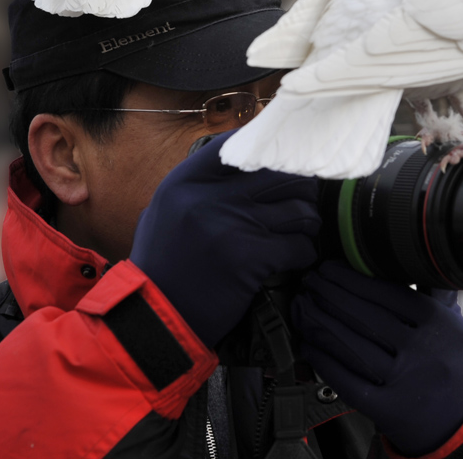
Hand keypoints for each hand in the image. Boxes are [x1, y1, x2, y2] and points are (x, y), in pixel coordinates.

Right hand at [130, 130, 319, 348]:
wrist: (155, 318)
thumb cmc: (162, 265)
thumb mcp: (164, 211)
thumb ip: (198, 185)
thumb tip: (241, 160)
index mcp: (185, 181)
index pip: (241, 144)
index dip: (268, 149)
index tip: (281, 159)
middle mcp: (210, 196)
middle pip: (281, 173)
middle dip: (300, 187)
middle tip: (301, 200)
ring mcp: (233, 225)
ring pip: (299, 208)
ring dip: (307, 220)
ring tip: (301, 229)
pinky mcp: (252, 258)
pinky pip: (300, 245)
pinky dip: (305, 251)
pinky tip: (296, 256)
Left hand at [291, 261, 462, 456]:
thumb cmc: (455, 367)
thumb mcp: (456, 325)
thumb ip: (432, 294)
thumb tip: (406, 258)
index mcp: (439, 323)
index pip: (387, 293)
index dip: (352, 278)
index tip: (329, 268)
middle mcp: (423, 350)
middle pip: (366, 316)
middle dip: (330, 295)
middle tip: (309, 282)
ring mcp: (405, 381)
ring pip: (353, 346)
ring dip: (320, 323)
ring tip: (302, 307)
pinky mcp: (388, 409)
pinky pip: (348, 381)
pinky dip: (324, 361)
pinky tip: (308, 345)